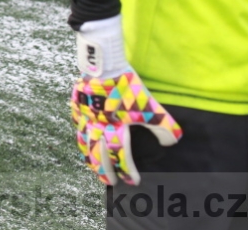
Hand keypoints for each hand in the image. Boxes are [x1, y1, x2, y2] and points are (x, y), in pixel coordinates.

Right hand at [71, 16, 181, 185]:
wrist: (102, 65)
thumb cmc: (126, 87)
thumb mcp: (150, 107)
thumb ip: (163, 126)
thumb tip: (171, 143)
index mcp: (113, 130)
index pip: (120, 157)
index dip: (127, 171)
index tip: (133, 181)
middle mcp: (96, 127)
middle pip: (97, 156)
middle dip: (104, 171)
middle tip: (109, 182)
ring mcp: (83, 117)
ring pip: (84, 142)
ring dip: (89, 157)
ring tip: (92, 165)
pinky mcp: (76, 105)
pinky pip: (77, 124)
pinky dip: (81, 133)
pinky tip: (83, 133)